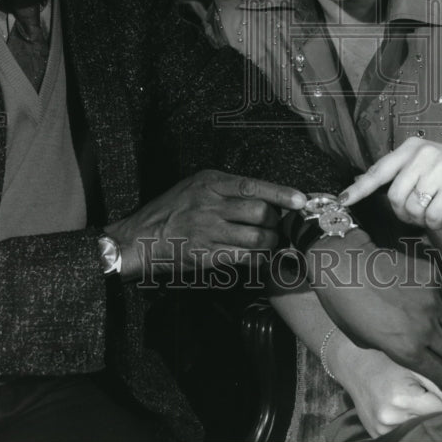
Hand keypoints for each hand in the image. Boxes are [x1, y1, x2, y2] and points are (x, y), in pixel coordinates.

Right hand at [105, 169, 305, 279]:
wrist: (140, 236)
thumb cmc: (170, 209)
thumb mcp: (195, 185)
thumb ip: (225, 188)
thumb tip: (263, 196)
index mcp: (210, 182)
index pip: (253, 186)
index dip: (281, 193)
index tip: (301, 200)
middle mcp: (211, 204)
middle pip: (260, 213)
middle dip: (278, 222)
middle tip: (280, 226)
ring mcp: (209, 231)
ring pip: (257, 238)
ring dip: (271, 242)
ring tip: (272, 243)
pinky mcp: (207, 256)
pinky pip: (244, 258)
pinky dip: (258, 259)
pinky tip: (260, 258)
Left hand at [307, 231, 441, 389]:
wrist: (344, 264)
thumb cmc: (345, 306)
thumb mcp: (363, 341)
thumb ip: (392, 349)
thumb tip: (407, 348)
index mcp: (408, 350)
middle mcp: (426, 328)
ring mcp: (432, 300)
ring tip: (438, 324)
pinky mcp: (432, 276)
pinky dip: (438, 299)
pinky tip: (423, 295)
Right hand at [327, 334, 441, 438]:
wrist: (352, 362)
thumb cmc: (382, 358)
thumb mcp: (412, 363)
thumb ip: (441, 382)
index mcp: (402, 398)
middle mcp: (391, 418)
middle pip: (432, 420)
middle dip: (436, 408)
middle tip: (426, 392)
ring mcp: (383, 429)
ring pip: (419, 427)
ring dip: (423, 416)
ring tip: (414, 397)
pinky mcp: (377, 434)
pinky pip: (403, 432)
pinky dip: (408, 421)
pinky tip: (403, 407)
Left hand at [339, 137, 441, 230]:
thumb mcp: (424, 162)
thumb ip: (397, 171)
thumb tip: (360, 180)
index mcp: (411, 147)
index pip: (379, 170)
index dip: (359, 188)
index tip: (342, 200)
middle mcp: (424, 154)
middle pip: (395, 196)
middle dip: (401, 213)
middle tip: (414, 216)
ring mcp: (441, 168)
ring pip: (413, 208)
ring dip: (419, 220)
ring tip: (429, 216)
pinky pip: (432, 216)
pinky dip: (434, 226)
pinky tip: (440, 222)